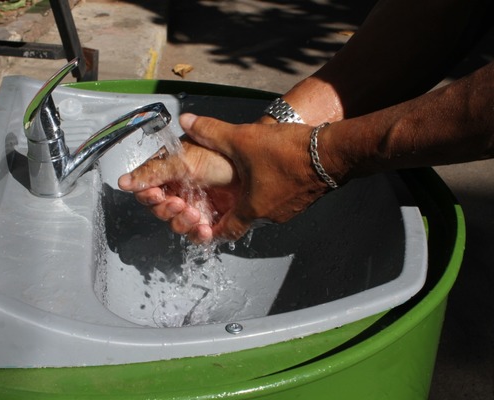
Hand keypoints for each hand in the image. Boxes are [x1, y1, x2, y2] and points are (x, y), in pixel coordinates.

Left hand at [118, 113, 334, 242]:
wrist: (332, 152)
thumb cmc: (287, 152)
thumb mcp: (242, 139)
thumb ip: (211, 131)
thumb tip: (185, 120)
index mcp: (252, 209)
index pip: (225, 231)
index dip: (210, 227)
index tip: (202, 220)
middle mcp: (271, 216)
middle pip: (244, 218)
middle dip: (231, 206)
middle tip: (220, 192)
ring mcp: (290, 210)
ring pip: (263, 208)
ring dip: (252, 196)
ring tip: (245, 177)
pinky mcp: (304, 199)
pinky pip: (280, 199)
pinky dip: (270, 189)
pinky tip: (268, 170)